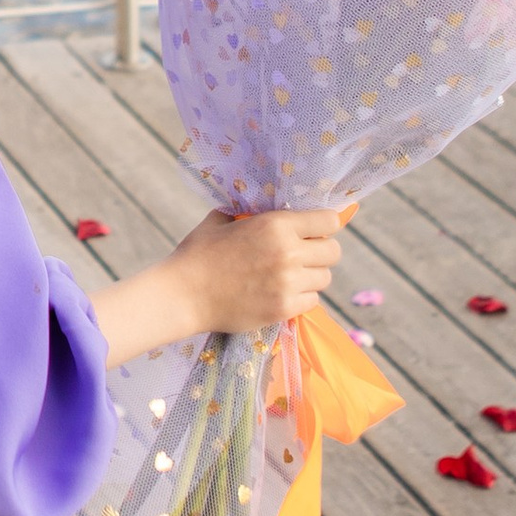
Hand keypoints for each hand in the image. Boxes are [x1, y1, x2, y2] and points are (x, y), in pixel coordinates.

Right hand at [168, 208, 343, 338]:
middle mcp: (288, 252)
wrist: (182, 295)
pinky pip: (312, 301)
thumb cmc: (198, 254)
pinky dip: (301, 298)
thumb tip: (261, 206)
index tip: (313, 231)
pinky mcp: (283, 309)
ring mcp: (288, 283)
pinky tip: (281, 294)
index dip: (323, 226)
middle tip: (302, 256)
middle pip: (333, 252)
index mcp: (276, 225)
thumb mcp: (221, 221)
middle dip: (320, 253)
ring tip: (289, 277)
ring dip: (311, 277)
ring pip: (324, 278)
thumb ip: (248, 213)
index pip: (329, 221)